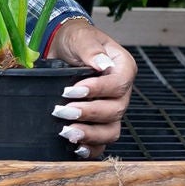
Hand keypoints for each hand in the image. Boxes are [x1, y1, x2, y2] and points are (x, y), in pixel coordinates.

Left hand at [45, 19, 136, 159]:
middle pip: (115, 110)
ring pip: (111, 130)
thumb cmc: (75, 40)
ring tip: (67, 132)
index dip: (98, 90)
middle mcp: (121, 92)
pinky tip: (75, 147)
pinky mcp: (99, 123)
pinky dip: (90, 148)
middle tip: (62, 110)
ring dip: (89, 134)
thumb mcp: (80, 37)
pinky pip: (101, 143)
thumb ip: (91, 49)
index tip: (73, 90)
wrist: (62, 49)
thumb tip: (103, 64)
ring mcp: (111, 109)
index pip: (119, 84)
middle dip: (88, 112)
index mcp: (123, 67)